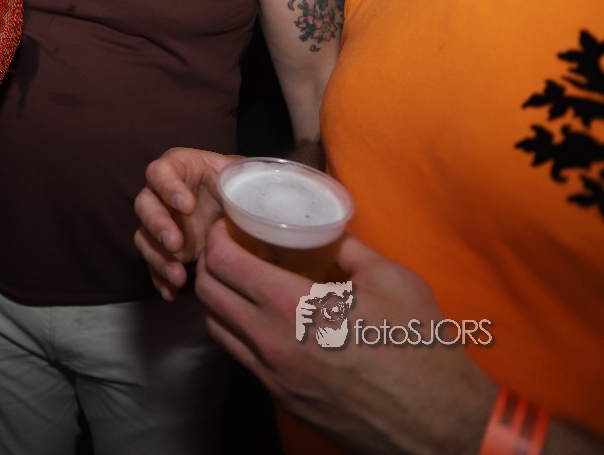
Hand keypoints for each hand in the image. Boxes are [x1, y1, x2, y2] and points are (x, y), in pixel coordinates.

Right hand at [132, 147, 236, 299]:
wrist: (245, 209)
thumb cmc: (243, 185)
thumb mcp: (245, 176)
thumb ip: (246, 179)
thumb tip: (258, 191)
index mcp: (179, 168)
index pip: (161, 171)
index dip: (169, 187)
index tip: (188, 206)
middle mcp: (162, 194)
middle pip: (145, 204)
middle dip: (157, 224)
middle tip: (175, 243)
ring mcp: (162, 221)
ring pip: (144, 235)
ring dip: (157, 256)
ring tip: (178, 276)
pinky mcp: (165, 247)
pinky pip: (153, 263)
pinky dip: (159, 278)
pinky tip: (171, 292)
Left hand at [195, 222, 495, 453]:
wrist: (440, 423)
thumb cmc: (420, 346)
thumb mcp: (389, 278)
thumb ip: (347, 248)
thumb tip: (325, 231)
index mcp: (291, 306)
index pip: (222, 263)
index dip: (216, 237)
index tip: (226, 225)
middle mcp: (269, 343)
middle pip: (208, 295)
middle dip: (210, 265)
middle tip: (230, 250)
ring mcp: (272, 377)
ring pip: (217, 329)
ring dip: (220, 300)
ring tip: (242, 283)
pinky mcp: (282, 401)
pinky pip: (242, 358)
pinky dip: (240, 332)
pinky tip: (265, 320)